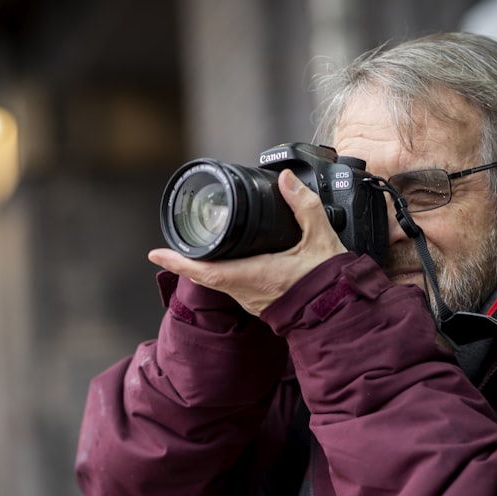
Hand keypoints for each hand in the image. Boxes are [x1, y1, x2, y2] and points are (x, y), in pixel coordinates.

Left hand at [147, 169, 348, 316]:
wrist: (341, 313)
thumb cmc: (330, 282)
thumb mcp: (320, 238)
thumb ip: (304, 206)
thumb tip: (286, 180)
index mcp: (256, 275)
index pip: (206, 271)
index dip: (178, 262)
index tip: (155, 253)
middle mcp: (248, 291)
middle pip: (205, 276)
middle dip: (185, 260)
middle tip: (167, 246)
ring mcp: (251, 300)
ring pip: (218, 282)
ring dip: (202, 267)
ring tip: (190, 250)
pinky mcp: (259, 304)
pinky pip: (232, 287)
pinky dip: (221, 273)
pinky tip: (224, 262)